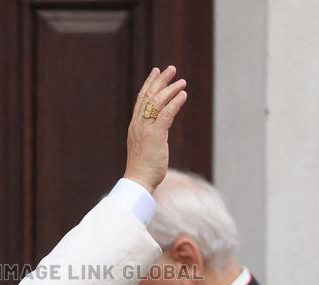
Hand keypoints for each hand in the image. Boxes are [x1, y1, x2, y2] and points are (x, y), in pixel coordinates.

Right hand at [124, 66, 187, 192]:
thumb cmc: (143, 168)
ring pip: (157, 103)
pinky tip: (183, 95)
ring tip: (182, 82)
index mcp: (135, 126)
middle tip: (171, 69)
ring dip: (170, 89)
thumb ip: (150, 136)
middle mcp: (138, 124)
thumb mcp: (145, 147)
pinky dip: (175, 103)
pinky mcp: (155, 136)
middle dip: (160, 81)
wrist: (138, 180)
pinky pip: (166, 114)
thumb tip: (158, 132)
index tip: (156, 72)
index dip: (149, 84)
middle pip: (149, 96)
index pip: (141, 100)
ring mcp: (145, 129)